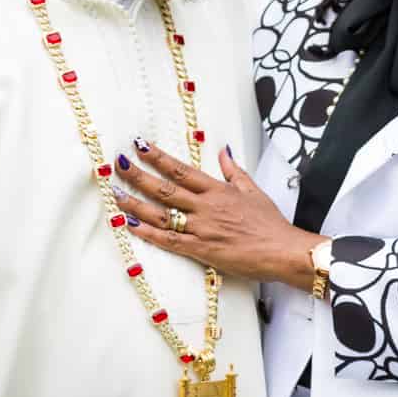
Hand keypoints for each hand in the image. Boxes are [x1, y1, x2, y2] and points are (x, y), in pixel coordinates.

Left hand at [113, 141, 325, 291]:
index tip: (140, 146)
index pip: (181, 170)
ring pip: (162, 214)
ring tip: (116, 193)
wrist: (281, 250)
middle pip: (165, 188)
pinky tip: (131, 225)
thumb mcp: (253, 190)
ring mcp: (201, 229)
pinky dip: (149, 233)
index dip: (159, 158)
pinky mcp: (201, 250)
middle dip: (138, 175)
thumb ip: (234, 171)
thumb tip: (224, 151)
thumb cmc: (270, 222)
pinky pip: (169, 241)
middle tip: (117, 164)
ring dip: (136, 203)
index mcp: (218, 190)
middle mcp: (206, 207)